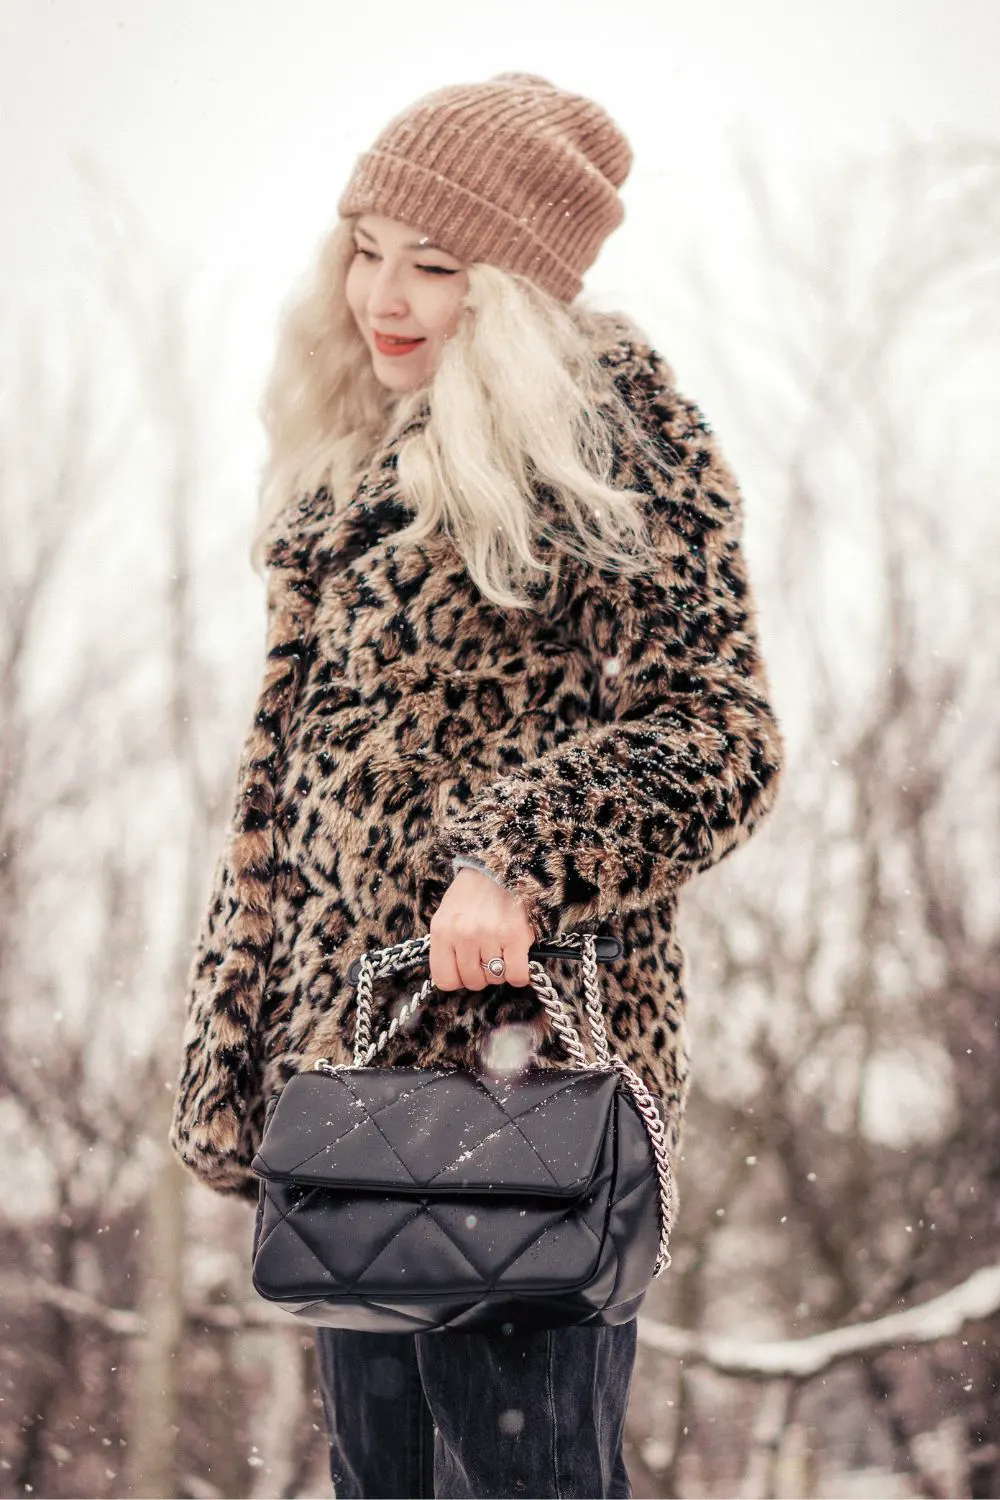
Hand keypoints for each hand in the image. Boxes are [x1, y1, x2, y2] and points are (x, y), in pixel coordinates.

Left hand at [429, 868, 535, 991]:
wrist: (499, 864)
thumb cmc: (473, 893)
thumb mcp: (447, 916)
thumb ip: (447, 947)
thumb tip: (455, 978)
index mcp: (442, 931)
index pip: (445, 980)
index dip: (459, 979)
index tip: (467, 970)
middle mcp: (463, 935)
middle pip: (473, 981)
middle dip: (482, 973)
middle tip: (489, 955)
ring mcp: (489, 936)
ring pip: (496, 978)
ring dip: (502, 969)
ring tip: (503, 949)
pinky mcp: (515, 935)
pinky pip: (517, 974)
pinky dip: (519, 973)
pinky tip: (518, 959)